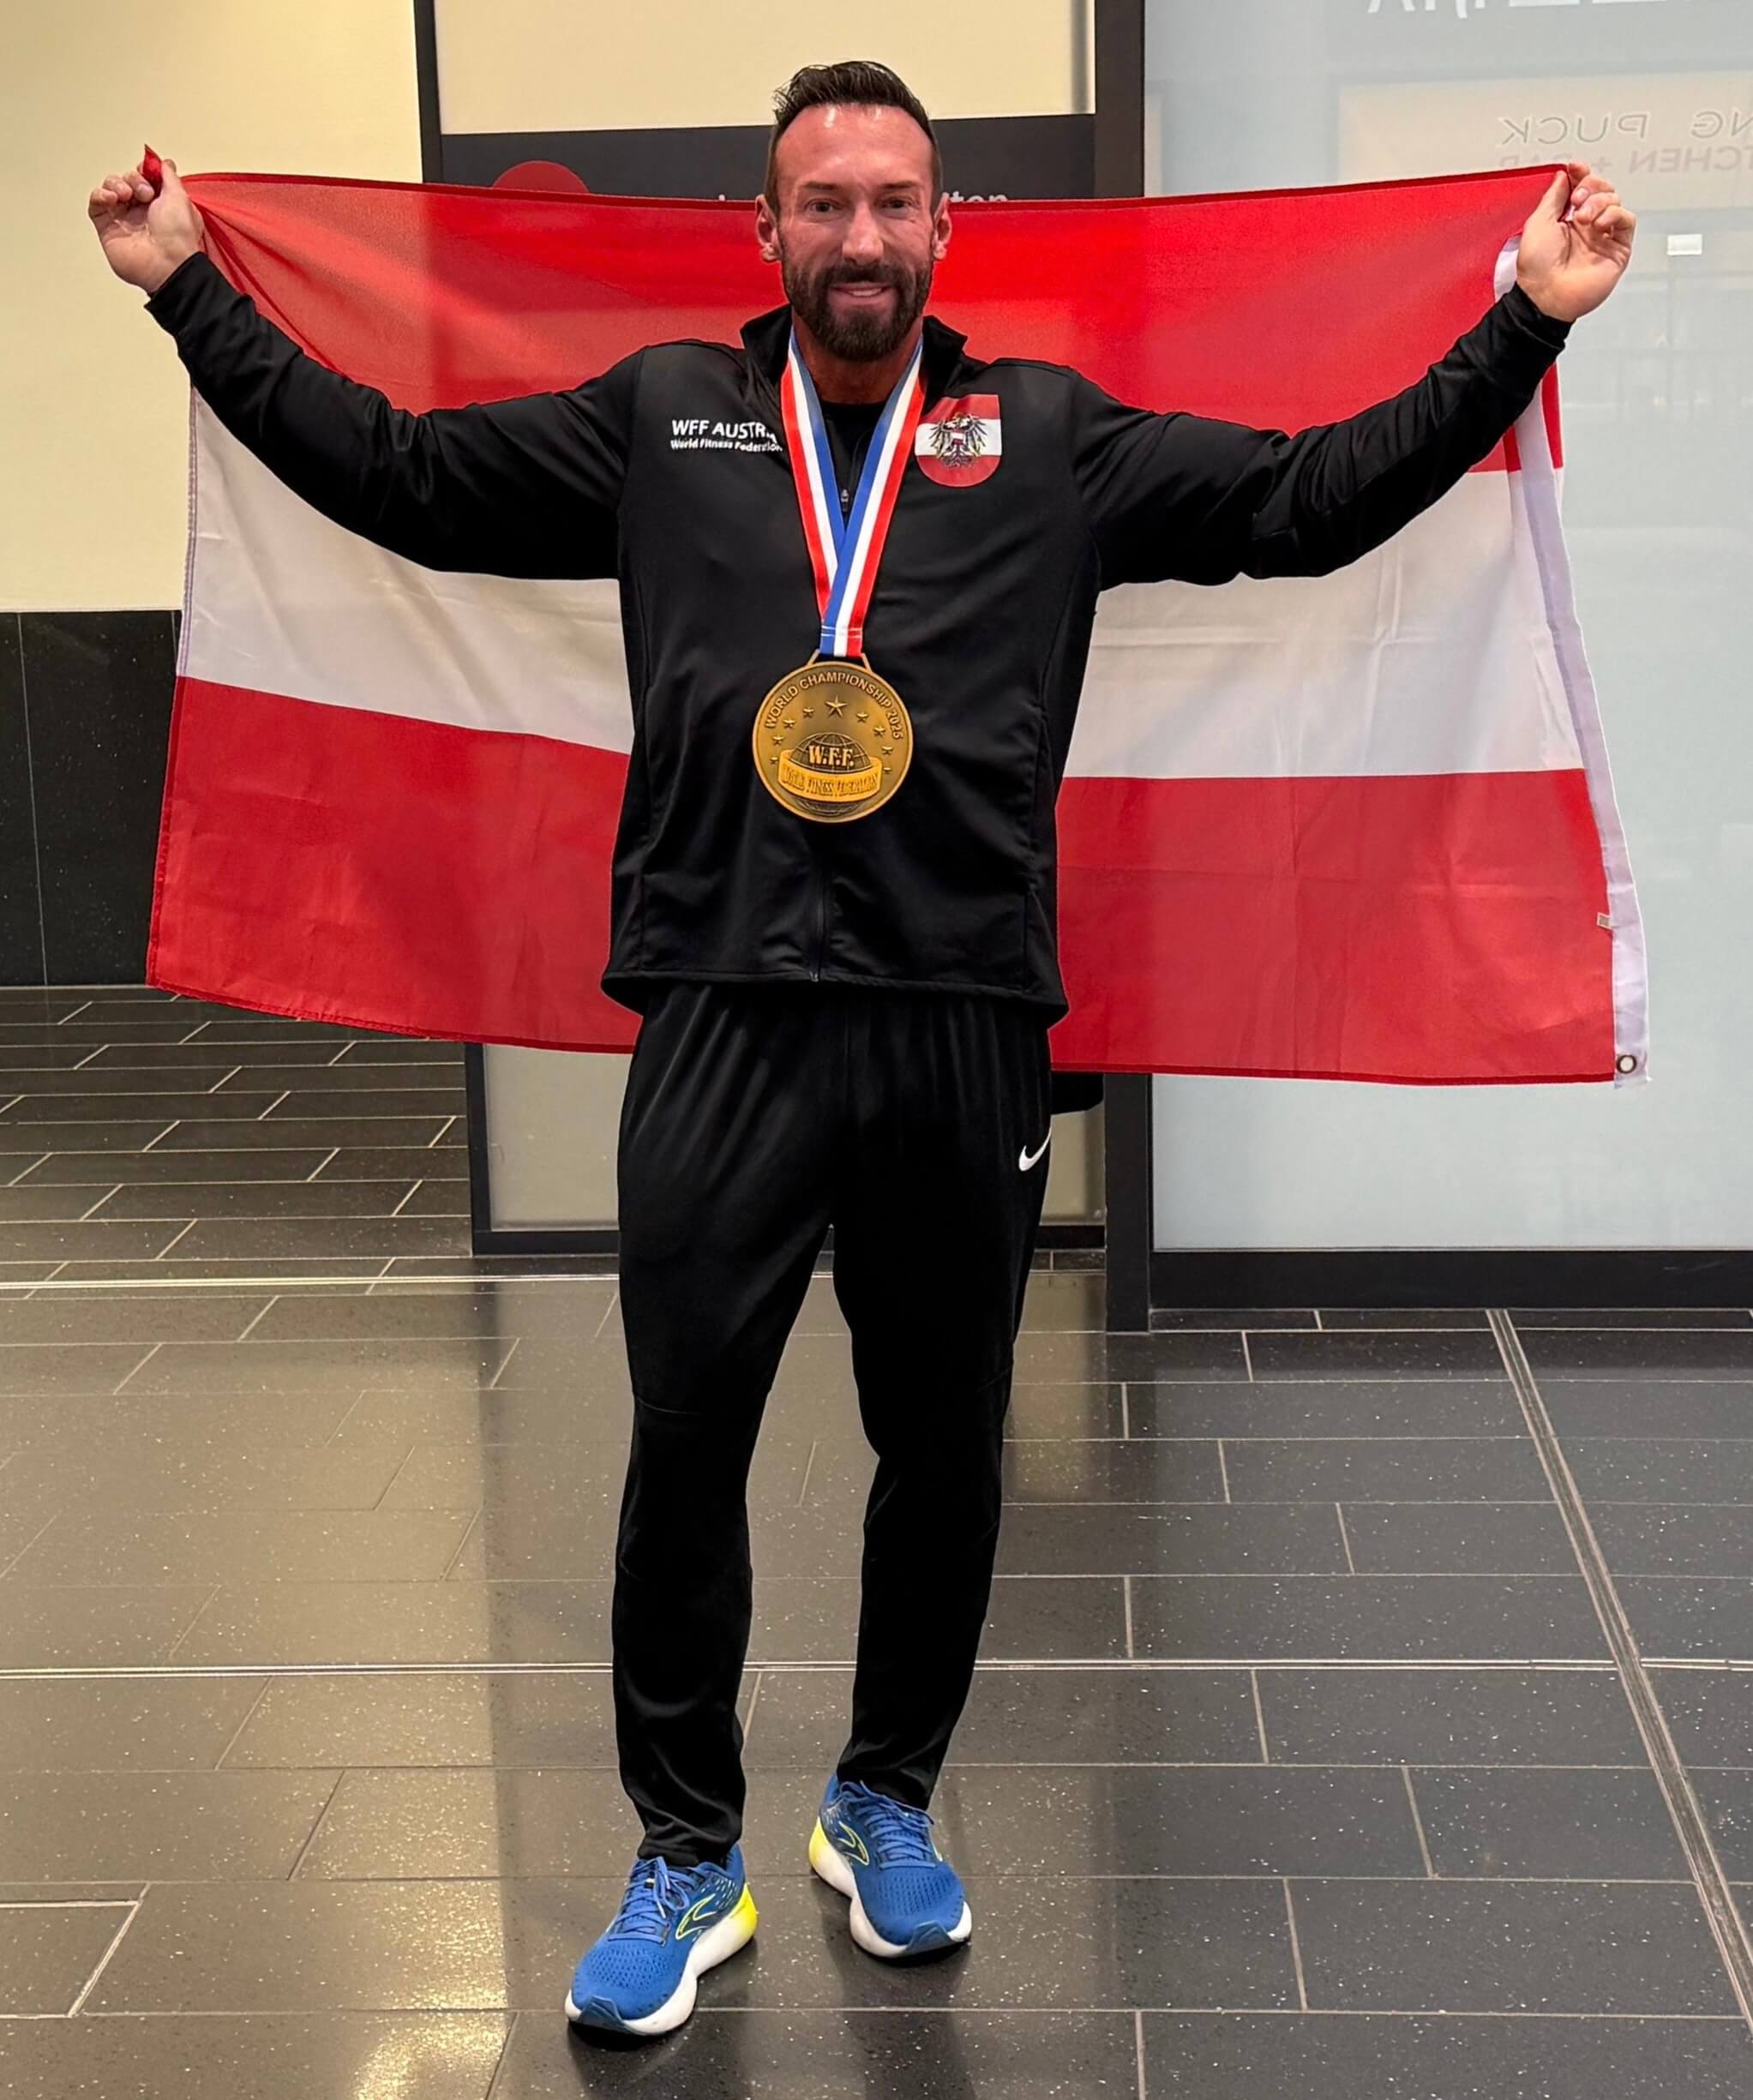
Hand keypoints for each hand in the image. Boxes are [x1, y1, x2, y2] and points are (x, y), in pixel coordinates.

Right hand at [89, 154, 203, 295]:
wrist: (167, 264)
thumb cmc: (178, 236)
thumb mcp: (180, 197)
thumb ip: (170, 177)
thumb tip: (165, 163)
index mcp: (161, 205)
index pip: (144, 179)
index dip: (143, 172)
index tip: (148, 172)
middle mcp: (142, 213)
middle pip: (126, 181)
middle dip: (133, 179)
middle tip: (144, 193)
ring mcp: (124, 220)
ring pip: (110, 189)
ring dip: (115, 184)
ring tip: (125, 195)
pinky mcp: (108, 229)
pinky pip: (96, 204)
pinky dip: (100, 195)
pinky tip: (111, 198)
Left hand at [1516, 163, 1634, 323]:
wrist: (1545, 295)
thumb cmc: (1536, 268)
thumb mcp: (1538, 222)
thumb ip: (1553, 197)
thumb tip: (1563, 176)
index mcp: (1567, 220)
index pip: (1582, 187)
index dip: (1581, 174)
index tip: (1575, 167)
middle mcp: (1587, 227)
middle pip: (1603, 189)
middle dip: (1592, 185)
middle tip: (1578, 197)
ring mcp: (1603, 237)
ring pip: (1615, 201)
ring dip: (1599, 201)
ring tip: (1583, 218)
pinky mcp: (1618, 249)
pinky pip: (1626, 220)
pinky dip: (1615, 214)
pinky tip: (1598, 224)